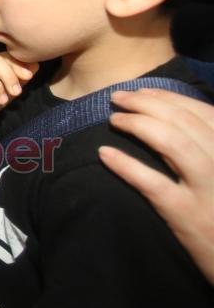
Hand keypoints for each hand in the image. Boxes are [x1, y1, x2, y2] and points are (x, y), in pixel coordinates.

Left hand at [98, 89, 213, 284]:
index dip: (168, 97)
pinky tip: (105, 154)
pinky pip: (153, 183)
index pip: (203, 112)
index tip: (141, 91)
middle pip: (184, 122)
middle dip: (146, 103)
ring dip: (138, 125)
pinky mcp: (188, 216)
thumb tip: (172, 116)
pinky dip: (127, 165)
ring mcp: (208, 190)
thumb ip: (207, 146)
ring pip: (173, 144)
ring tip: (113, 119)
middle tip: (117, 97)